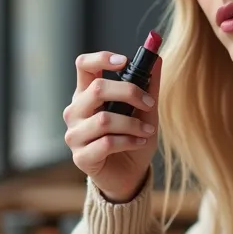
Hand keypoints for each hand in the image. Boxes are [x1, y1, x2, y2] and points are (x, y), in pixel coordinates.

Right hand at [63, 52, 161, 202]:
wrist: (130, 175)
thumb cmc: (133, 139)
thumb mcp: (146, 111)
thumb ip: (148, 86)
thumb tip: (157, 58)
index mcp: (87, 94)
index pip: (84, 66)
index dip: (101, 58)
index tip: (125, 61)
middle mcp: (76, 112)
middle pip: (97, 89)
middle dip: (129, 92)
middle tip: (149, 103)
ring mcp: (75, 135)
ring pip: (104, 119)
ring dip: (133, 124)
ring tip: (148, 130)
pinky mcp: (81, 157)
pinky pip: (107, 143)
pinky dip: (129, 141)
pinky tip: (140, 142)